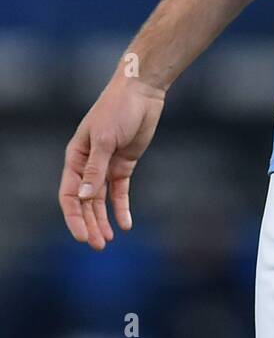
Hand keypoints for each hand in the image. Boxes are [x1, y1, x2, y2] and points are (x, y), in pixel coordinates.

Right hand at [59, 77, 164, 249]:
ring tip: (107, 240)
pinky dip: (121, 208)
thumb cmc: (117, 109)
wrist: (142, 91)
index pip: (69, 194)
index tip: (82, 236)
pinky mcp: (124, 164)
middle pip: (84, 202)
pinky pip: (119, 192)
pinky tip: (125, 224)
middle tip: (98, 246)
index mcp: (75, 157)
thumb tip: (83, 197)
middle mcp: (87, 165)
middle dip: (89, 224)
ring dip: (102, 220)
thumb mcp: (105, 139)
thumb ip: (95, 169)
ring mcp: (106, 166)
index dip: (73, 217)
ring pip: (100, 201)